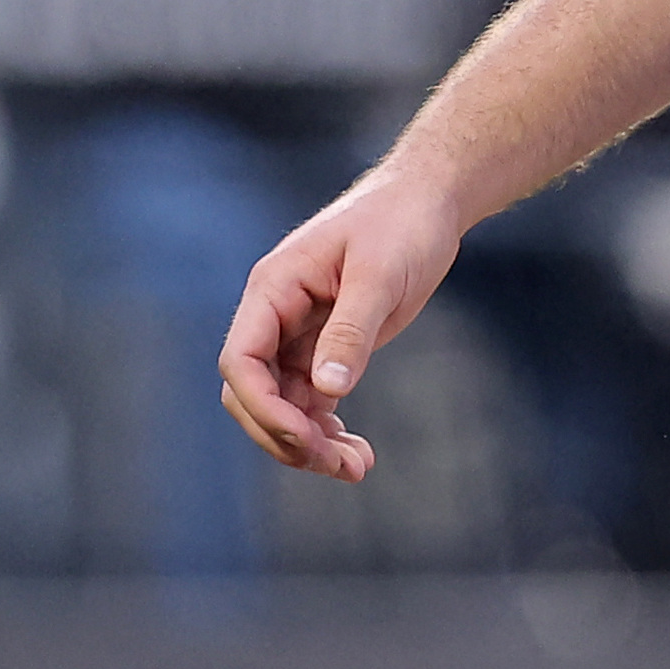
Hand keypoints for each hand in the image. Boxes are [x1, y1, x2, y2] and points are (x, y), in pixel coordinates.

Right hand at [217, 172, 461, 479]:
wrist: (428, 201)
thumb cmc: (402, 223)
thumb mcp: (381, 274)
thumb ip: (351, 330)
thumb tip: (325, 389)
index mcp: (274, 289)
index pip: (241, 360)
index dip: (263, 407)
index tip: (304, 437)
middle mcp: (276, 314)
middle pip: (253, 393)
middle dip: (285, 436)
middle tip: (338, 466)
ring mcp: (298, 333)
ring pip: (281, 405)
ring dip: (308, 443)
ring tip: (357, 468)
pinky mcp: (325, 347)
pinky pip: (309, 400)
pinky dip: (325, 430)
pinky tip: (355, 451)